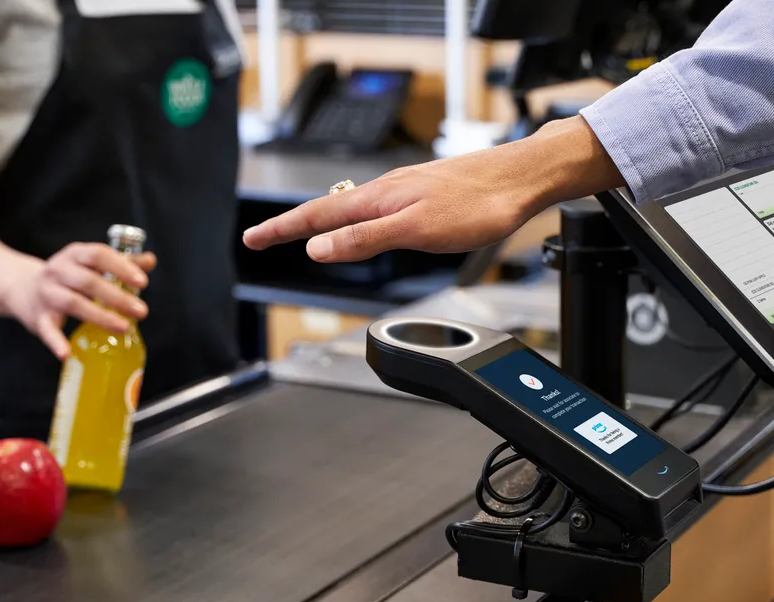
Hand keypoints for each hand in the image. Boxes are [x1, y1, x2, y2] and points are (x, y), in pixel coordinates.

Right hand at [6, 243, 156, 358]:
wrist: (21, 288)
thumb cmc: (68, 276)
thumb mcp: (90, 264)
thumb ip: (121, 262)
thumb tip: (150, 260)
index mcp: (75, 254)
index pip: (98, 255)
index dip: (121, 267)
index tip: (142, 282)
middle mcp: (58, 271)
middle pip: (88, 281)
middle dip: (117, 297)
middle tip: (141, 311)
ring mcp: (47, 293)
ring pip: (72, 303)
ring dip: (100, 316)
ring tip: (124, 327)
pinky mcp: (38, 317)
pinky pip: (47, 330)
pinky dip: (56, 342)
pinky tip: (66, 353)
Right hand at [243, 117, 625, 262]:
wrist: (521, 180)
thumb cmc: (478, 204)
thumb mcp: (415, 230)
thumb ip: (365, 240)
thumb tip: (318, 249)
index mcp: (378, 199)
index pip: (316, 217)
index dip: (281, 230)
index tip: (251, 239)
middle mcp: (387, 191)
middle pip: (328, 210)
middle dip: (292, 226)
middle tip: (262, 238)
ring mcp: (405, 191)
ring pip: (352, 209)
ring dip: (322, 223)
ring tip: (301, 234)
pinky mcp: (424, 195)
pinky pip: (376, 209)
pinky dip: (354, 220)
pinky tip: (364, 226)